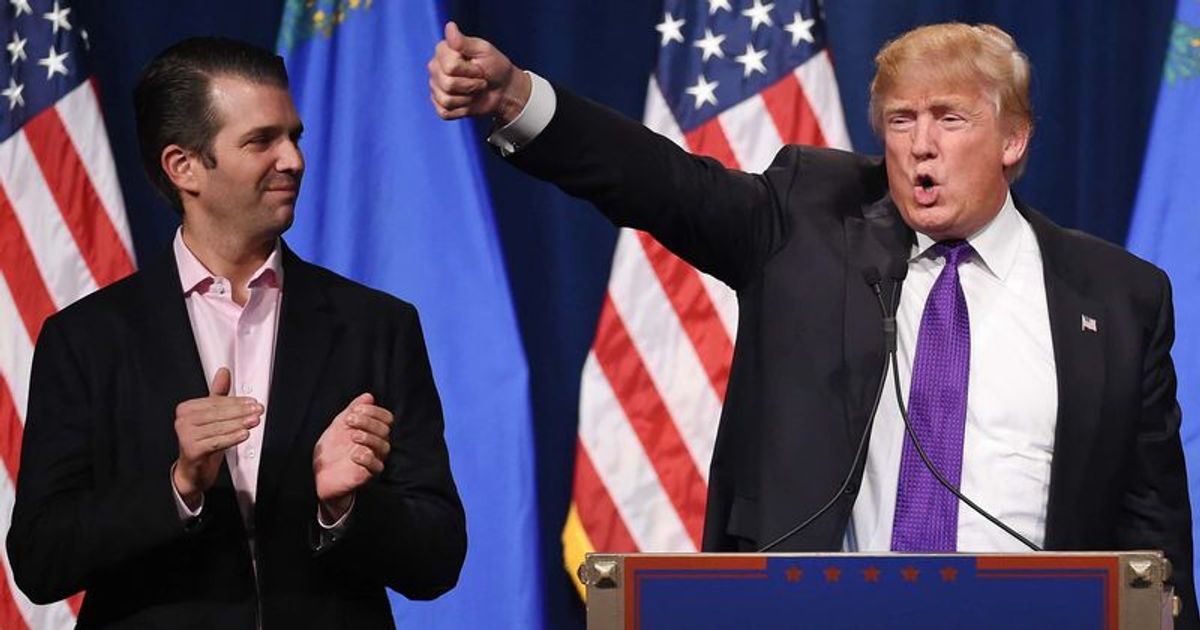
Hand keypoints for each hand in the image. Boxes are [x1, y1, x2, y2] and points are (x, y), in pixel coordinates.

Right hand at [172, 367, 260, 508]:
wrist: (193, 471)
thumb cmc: (202, 441)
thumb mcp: (211, 417)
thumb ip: (218, 395)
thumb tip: (224, 371)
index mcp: (186, 408)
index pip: (215, 402)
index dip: (236, 402)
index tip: (253, 402)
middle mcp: (182, 421)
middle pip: (217, 414)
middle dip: (241, 412)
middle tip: (258, 410)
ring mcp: (185, 436)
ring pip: (219, 427)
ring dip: (240, 424)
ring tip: (255, 421)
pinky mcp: (191, 450)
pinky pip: (216, 442)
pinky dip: (232, 438)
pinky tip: (244, 434)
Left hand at [313, 393, 393, 520]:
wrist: (321, 475)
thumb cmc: (332, 450)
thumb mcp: (338, 426)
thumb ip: (352, 411)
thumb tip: (368, 396)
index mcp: (372, 431)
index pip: (386, 418)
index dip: (374, 412)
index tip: (355, 411)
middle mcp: (376, 445)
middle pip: (385, 430)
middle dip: (368, 422)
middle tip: (349, 421)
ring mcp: (373, 459)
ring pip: (384, 446)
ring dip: (369, 438)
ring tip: (353, 436)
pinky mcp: (368, 475)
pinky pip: (377, 466)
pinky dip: (367, 458)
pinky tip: (354, 455)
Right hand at [428, 21, 530, 122]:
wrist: (503, 89)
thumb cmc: (495, 67)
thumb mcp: (484, 51)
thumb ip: (465, 42)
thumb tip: (450, 27)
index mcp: (443, 51)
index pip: (450, 66)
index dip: (470, 71)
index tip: (479, 67)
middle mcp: (435, 68)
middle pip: (447, 84)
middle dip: (470, 85)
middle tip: (480, 80)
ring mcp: (436, 87)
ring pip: (446, 99)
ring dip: (467, 98)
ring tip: (475, 90)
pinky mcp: (441, 105)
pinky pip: (444, 112)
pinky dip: (461, 110)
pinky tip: (468, 102)